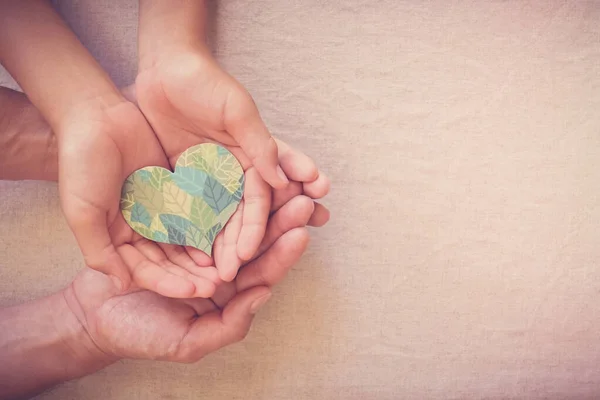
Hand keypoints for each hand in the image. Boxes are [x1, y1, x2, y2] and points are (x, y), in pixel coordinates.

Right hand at [57, 98, 218, 297]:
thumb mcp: (83, 212)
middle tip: (217, 286)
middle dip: (190, 276)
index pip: (146, 271)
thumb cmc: (81, 165)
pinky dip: (206, 226)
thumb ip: (99, 250)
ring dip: (202, 257)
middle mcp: (139, 230)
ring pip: (184, 241)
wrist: (96, 117)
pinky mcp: (174, 191)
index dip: (168, 283)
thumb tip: (121, 284)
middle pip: (169, 261)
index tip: (192, 292)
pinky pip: (193, 212)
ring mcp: (158, 211)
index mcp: (116, 239)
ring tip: (225, 269)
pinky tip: (224, 237)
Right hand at [63, 191, 313, 360]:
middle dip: (280, 220)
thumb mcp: (186, 342)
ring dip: (258, 200)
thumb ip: (229, 326)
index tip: (302, 234)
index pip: (262, 272)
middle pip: (256, 241)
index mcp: (229, 292)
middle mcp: (220, 264)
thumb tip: (264, 295)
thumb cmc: (140, 334)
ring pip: (234, 218)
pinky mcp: (179, 221)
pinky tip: (238, 171)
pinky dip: (221, 190)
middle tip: (302, 200)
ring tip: (281, 180)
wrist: (93, 314)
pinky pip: (203, 206)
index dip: (282, 253)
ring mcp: (200, 240)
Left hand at [126, 76, 330, 280]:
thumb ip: (261, 145)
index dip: (256, 226)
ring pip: (216, 218)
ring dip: (217, 246)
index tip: (247, 252)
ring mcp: (208, 178)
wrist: (166, 69)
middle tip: (234, 272)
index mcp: (254, 157)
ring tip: (215, 274)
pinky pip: (187, 209)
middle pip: (240, 215)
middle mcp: (234, 172)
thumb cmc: (207, 83)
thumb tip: (283, 182)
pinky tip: (189, 255)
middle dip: (240, 244)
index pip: (258, 198)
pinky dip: (190, 231)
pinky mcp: (184, 179)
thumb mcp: (238, 111)